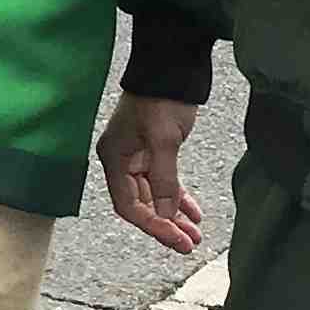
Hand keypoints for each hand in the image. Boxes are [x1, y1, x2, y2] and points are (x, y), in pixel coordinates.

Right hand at [96, 93, 202, 253]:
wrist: (172, 65)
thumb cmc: (162, 97)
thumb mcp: (164, 140)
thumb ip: (164, 180)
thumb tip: (166, 216)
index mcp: (114, 158)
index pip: (129, 206)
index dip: (153, 226)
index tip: (177, 239)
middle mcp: (121, 160)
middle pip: (141, 205)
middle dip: (166, 225)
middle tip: (189, 244)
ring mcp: (136, 156)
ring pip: (154, 196)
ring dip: (173, 215)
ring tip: (195, 234)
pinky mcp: (152, 150)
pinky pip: (163, 183)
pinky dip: (177, 198)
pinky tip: (194, 213)